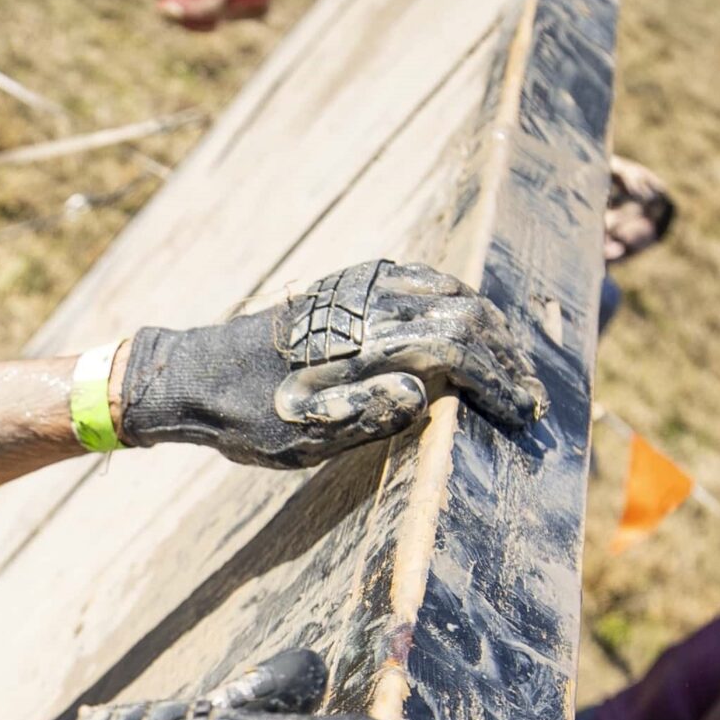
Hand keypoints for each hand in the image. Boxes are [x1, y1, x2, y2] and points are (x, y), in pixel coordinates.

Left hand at [118, 259, 545, 468]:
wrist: (190, 376)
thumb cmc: (245, 419)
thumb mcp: (299, 438)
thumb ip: (364, 416)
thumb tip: (425, 392)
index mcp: (362, 346)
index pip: (459, 350)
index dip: (500, 382)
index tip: (525, 413)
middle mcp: (366, 306)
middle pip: (466, 314)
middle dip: (506, 355)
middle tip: (529, 394)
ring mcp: (358, 289)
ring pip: (449, 293)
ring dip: (489, 328)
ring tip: (509, 366)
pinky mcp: (347, 284)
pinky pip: (420, 280)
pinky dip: (457, 302)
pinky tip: (469, 328)